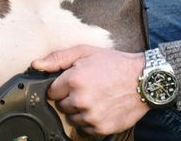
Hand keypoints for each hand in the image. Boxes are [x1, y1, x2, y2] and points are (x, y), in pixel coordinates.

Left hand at [32, 45, 148, 136]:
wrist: (144, 80)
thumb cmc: (115, 64)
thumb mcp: (86, 52)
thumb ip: (58, 58)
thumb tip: (36, 65)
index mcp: (74, 80)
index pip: (52, 92)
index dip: (61, 86)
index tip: (72, 82)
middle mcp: (81, 100)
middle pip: (61, 106)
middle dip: (70, 97)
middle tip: (87, 88)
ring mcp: (91, 116)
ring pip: (72, 118)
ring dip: (79, 110)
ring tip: (95, 97)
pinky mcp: (101, 128)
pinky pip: (85, 128)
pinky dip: (90, 120)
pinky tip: (102, 107)